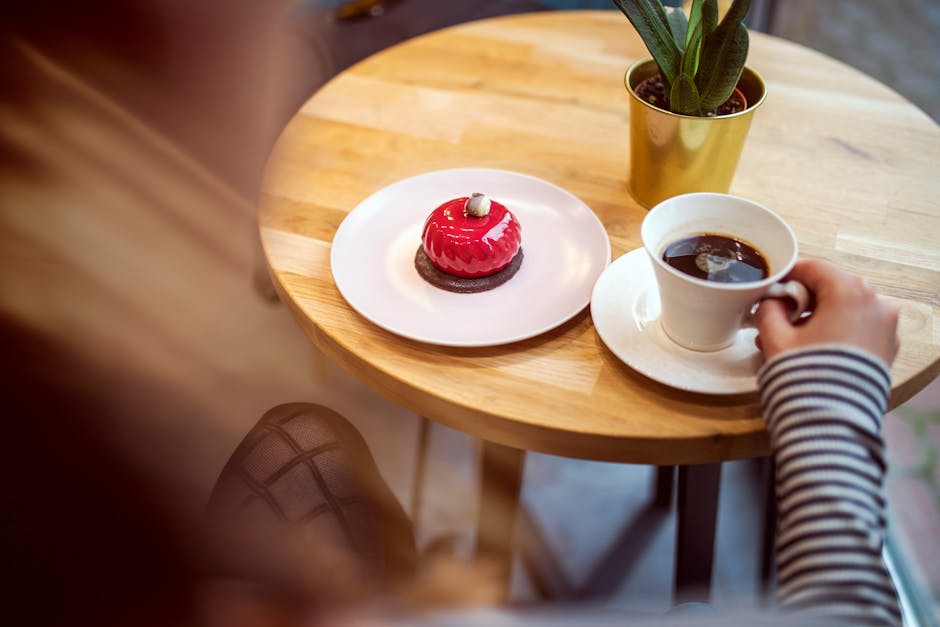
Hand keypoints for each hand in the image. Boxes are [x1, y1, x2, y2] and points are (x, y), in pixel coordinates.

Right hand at [754, 260, 899, 363]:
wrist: (832, 419)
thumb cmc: (806, 375)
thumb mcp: (775, 338)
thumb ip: (768, 310)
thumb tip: (771, 303)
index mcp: (849, 291)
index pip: (814, 268)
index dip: (788, 275)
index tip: (772, 287)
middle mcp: (875, 303)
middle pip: (831, 287)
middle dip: (802, 300)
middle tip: (776, 316)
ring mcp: (885, 326)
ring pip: (845, 308)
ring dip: (817, 317)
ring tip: (789, 339)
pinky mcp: (886, 348)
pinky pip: (857, 328)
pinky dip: (835, 331)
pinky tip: (811, 348)